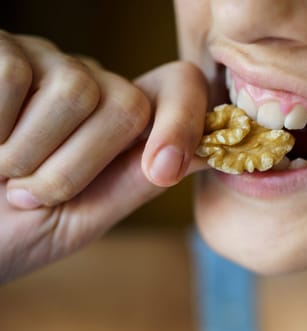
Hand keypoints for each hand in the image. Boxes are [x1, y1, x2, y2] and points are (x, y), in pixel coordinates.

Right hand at [0, 31, 207, 281]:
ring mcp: (45, 62)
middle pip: (129, 104)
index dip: (184, 121)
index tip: (162, 170)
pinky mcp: (2, 50)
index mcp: (119, 123)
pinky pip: (14, 75)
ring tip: (2, 170)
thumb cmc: (11, 230)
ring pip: (76, 90)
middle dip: (79, 167)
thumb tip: (211, 156)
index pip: (181, 87)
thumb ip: (136, 183)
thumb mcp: (80, 218)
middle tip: (30, 194)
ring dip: (31, 152)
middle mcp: (90, 84)